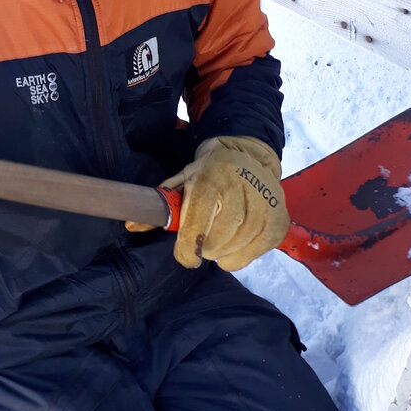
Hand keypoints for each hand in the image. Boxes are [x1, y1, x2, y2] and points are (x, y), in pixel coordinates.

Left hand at [158, 136, 288, 270]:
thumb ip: (161, 206)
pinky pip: (253, 254)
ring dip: (222, 251)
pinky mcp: (279, 221)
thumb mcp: (182, 181)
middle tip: (204, 237)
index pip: (197, 225)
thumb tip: (132, 226)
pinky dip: (240, 254)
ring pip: (234, 251)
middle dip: (204, 247)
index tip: (185, 254)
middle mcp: (242, 190)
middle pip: (216, 243)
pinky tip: (237, 239)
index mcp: (212, 179)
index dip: (187, 248)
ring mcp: (266, 205)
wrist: (249, 155)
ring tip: (220, 235)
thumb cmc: (210, 173)